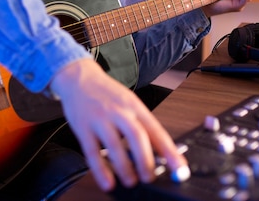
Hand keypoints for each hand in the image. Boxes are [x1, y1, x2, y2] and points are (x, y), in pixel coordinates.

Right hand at [49, 58, 187, 190]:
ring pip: (115, 144)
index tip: (179, 168)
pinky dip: (100, 169)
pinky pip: (92, 151)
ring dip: (124, 167)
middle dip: (145, 159)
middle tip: (150, 177)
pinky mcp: (83, 128)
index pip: (156, 130)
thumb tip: (161, 152)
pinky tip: (107, 181)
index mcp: (134, 106)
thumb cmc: (107, 93)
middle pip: (136, 135)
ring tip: (131, 181)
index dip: (169, 151)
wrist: (79, 77)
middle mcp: (119, 111)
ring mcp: (100, 119)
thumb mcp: (130, 102)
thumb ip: (143, 125)